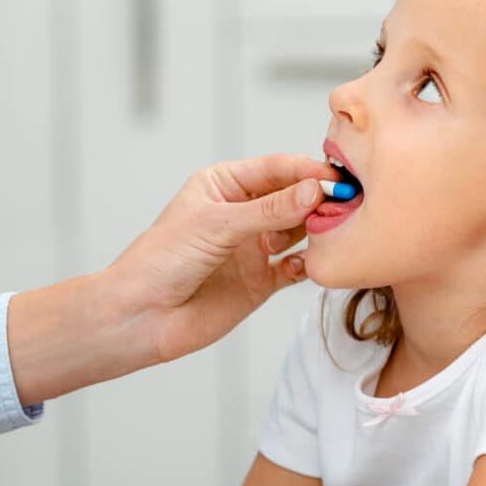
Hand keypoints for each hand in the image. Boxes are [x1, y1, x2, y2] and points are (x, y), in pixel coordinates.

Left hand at [111, 153, 336, 363]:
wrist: (141, 316)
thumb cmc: (161, 260)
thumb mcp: (216, 225)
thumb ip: (268, 210)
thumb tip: (313, 190)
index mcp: (225, 184)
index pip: (277, 168)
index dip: (307, 171)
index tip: (335, 177)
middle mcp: (243, 212)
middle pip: (294, 197)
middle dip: (318, 199)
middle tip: (344, 204)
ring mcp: (254, 247)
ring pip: (300, 230)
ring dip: (317, 229)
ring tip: (333, 231)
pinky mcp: (261, 281)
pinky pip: (297, 267)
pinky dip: (309, 263)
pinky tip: (312, 262)